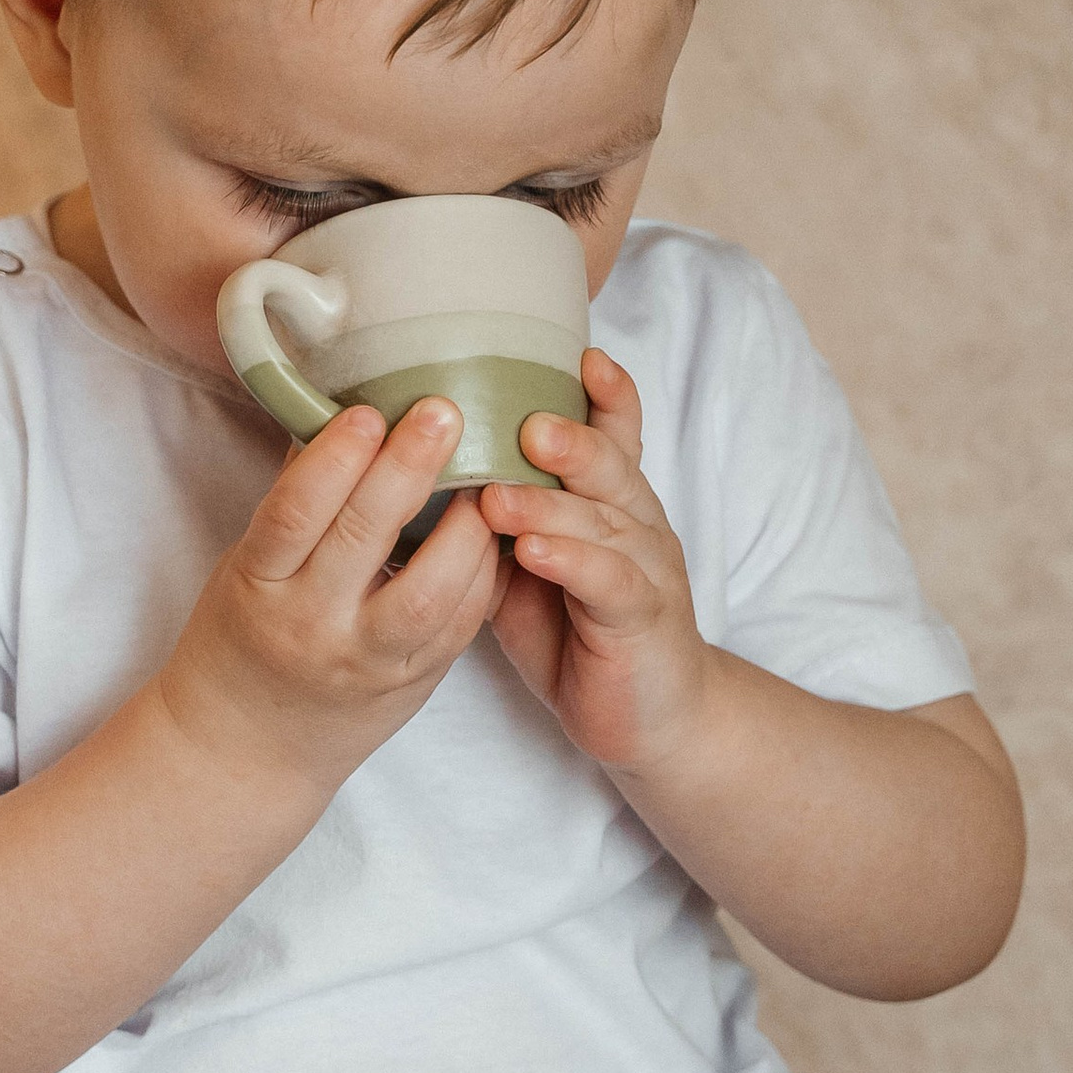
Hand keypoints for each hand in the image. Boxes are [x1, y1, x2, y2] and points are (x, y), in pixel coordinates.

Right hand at [163, 395, 503, 790]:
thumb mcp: (245, 568)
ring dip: (465, 527)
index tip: (369, 410)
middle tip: (443, 411)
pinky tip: (494, 525)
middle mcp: (314, 629)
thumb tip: (337, 407)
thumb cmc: (243, 638)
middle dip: (407, 471)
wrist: (250, 750)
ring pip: (430, 592)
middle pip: (364, 541)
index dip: (334, 459)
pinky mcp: (414, 684)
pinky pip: (460, 624)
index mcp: (259, 589)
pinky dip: (484, 571)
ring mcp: (369, 663)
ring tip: (486, 472)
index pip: (295, 515)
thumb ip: (295, 503)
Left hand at [479, 347, 711, 777]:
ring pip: (605, 521)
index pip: (616, 433)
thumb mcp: (530, 567)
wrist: (651, 716)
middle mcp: (636, 523)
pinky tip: (534, 553)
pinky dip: (571, 563)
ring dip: (551, 504)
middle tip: (524, 425)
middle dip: (569, 440)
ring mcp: (647, 569)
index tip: (583, 355)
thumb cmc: (580, 634)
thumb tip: (422, 473)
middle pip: (609, 465)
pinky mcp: (643, 619)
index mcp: (609, 501)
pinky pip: (609, 583)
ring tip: (499, 495)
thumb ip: (498, 521)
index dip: (608, 395)